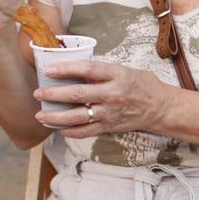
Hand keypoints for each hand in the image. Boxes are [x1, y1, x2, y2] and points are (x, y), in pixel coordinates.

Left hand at [34, 60, 171, 137]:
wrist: (160, 107)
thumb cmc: (142, 85)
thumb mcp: (125, 70)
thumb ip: (103, 71)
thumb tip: (73, 68)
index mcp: (118, 75)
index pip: (88, 69)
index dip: (67, 69)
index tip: (49, 69)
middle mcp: (113, 94)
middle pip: (78, 94)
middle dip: (54, 94)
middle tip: (38, 93)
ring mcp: (110, 112)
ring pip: (77, 116)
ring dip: (56, 117)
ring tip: (40, 115)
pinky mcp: (109, 126)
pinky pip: (85, 131)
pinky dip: (70, 131)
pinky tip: (59, 129)